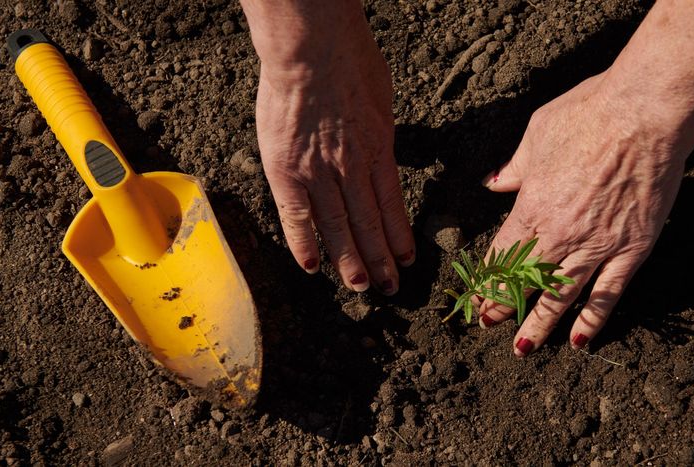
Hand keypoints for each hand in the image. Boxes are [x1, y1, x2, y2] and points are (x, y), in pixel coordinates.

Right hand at [242, 1, 414, 293]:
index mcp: (379, 150)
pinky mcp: (286, 171)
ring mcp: (319, 173)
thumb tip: (381, 148)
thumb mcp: (381, 100)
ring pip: (339, 227)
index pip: (392, 205)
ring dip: (351, 261)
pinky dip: (304, 242)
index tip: (406, 260)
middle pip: (370, 224)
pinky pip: (297, 215)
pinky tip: (313, 267)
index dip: (400, 237)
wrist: (313, 50)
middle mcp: (353, 169)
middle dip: (381, 260)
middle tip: (389, 288)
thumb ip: (378, 131)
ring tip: (361, 288)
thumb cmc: (350, 61)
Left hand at [477, 72, 693, 355]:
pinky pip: (608, 294)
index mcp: (532, 206)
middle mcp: (559, 234)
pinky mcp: (632, 249)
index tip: (476, 294)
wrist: (645, 113)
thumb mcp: (537, 134)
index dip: (487, 278)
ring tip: (522, 349)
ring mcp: (597, 245)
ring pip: (560, 297)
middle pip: (523, 281)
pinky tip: (578, 340)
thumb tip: (494, 182)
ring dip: (538, 325)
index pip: (502, 253)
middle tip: (487, 324)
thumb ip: (515, 167)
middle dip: (501, 306)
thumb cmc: (588, 114)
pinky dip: (592, 320)